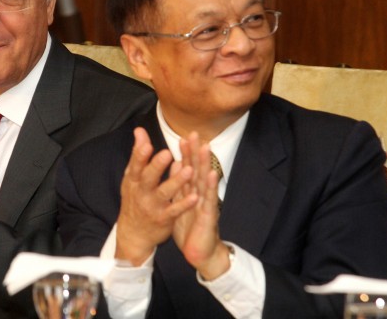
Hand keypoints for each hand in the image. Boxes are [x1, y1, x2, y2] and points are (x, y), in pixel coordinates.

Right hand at [115, 127, 198, 265]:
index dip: (140, 155)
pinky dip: (185, 204)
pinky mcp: (164, 219)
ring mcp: (153, 206)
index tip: (147, 144)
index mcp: (133, 180)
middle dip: (157, 166)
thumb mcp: (132, 177)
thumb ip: (138, 153)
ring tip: (189, 170)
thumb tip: (139, 130)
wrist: (133, 233)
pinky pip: (175, 210)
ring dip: (176, 181)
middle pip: (148, 177)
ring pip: (164, 193)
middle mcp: (141, 192)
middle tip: (167, 153)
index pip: (135, 165)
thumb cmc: (135, 198)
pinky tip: (195, 196)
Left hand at [172, 132, 229, 279]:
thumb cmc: (190, 228)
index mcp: (189, 192)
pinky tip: (211, 174)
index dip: (186, 154)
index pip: (187, 169)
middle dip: (195, 152)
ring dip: (205, 164)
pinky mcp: (209, 216)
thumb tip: (176, 164)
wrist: (199, 252)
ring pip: (204, 181)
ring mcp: (205, 204)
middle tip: (195, 134)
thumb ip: (178, 185)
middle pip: (196, 170)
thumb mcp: (180, 204)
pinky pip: (209, 200)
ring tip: (205, 147)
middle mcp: (198, 195)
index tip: (183, 136)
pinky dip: (210, 186)